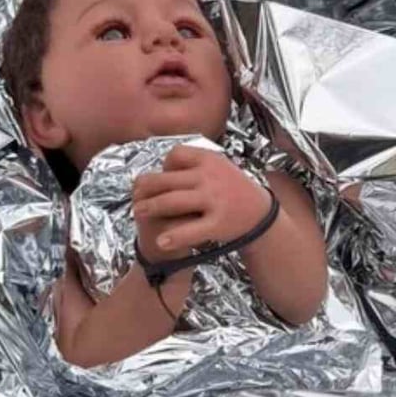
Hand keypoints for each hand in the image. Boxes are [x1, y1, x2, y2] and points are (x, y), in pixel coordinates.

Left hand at [132, 145, 271, 252]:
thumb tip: (163, 165)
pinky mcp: (218, 223)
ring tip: (138, 212)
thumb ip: (194, 163)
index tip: (160, 178)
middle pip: (166, 180)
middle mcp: (210, 177)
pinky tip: (160, 241)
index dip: (162, 166)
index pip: (175, 155)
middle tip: (135, 197)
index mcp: (209, 160)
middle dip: (146, 189)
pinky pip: (190, 230)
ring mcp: (214, 200)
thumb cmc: (234, 189)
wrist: (261, 213)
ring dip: (150, 207)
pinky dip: (173, 236)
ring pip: (172, 202)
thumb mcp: (219, 166)